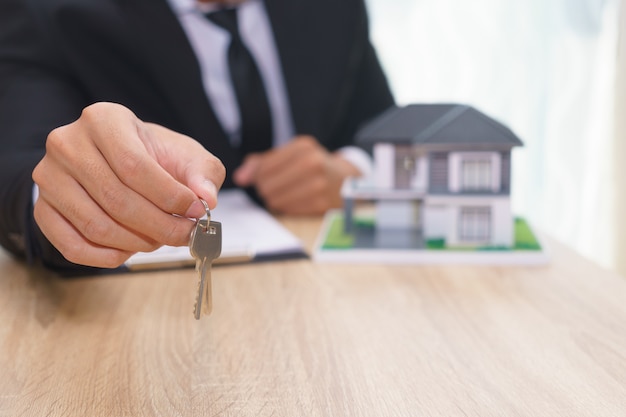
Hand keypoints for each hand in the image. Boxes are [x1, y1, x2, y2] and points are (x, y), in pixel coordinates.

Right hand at [32, 102, 224, 267]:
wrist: (117, 160)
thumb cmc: (153, 157)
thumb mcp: (186, 155)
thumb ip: (202, 173)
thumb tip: (206, 198)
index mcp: (104, 119)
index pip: (134, 166)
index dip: (169, 196)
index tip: (197, 211)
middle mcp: (67, 143)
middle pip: (116, 199)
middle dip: (159, 225)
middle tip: (185, 235)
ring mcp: (49, 177)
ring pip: (95, 225)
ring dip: (136, 243)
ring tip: (160, 240)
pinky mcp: (41, 208)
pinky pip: (71, 245)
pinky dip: (105, 257)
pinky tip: (129, 253)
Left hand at [233, 135, 360, 214]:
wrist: (347, 179)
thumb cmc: (313, 165)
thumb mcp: (292, 154)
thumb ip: (262, 163)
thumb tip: (240, 178)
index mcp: (303, 147)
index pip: (263, 167)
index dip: (258, 176)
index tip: (264, 178)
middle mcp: (313, 163)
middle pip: (267, 186)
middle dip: (266, 189)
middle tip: (277, 187)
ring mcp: (319, 185)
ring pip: (275, 200)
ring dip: (275, 200)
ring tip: (287, 193)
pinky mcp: (322, 204)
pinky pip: (289, 211)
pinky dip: (287, 208)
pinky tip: (296, 201)